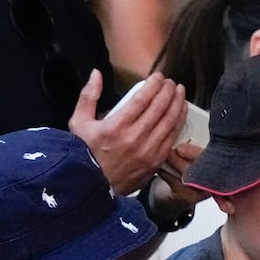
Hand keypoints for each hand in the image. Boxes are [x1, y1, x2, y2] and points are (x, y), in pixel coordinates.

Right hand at [70, 70, 186, 193]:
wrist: (91, 186)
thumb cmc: (84, 153)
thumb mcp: (78, 123)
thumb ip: (88, 96)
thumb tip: (96, 74)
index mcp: (115, 127)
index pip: (142, 99)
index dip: (154, 85)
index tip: (158, 77)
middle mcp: (134, 139)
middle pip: (159, 108)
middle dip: (168, 91)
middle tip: (171, 82)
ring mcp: (147, 152)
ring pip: (169, 123)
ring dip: (177, 104)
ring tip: (180, 92)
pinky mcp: (155, 162)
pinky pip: (171, 138)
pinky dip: (178, 123)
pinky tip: (181, 112)